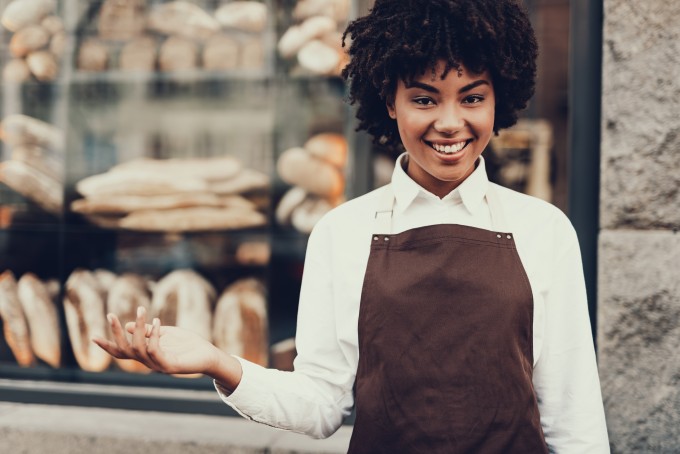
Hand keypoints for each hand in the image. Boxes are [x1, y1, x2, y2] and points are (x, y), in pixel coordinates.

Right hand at [92, 306, 218, 375]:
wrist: (208, 355)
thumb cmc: (187, 344)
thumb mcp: (165, 333)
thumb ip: (148, 330)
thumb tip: (128, 325)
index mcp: (146, 354)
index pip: (122, 353)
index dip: (107, 346)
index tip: (92, 336)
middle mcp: (149, 362)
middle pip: (125, 350)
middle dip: (116, 333)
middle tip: (111, 314)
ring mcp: (158, 365)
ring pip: (138, 348)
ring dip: (137, 328)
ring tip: (141, 309)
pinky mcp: (169, 366)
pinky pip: (155, 350)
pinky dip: (154, 335)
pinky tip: (157, 322)